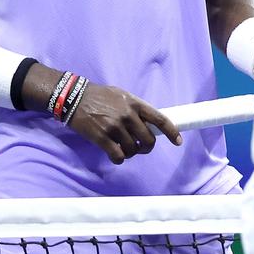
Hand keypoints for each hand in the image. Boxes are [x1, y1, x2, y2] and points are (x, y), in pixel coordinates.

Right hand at [67, 83, 181, 164]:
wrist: (75, 97)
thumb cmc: (100, 95)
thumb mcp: (122, 95)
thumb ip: (135, 108)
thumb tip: (148, 121)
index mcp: (135, 103)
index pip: (160, 119)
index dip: (171, 131)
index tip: (178, 141)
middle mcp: (128, 115)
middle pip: (148, 139)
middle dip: (147, 147)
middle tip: (142, 147)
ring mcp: (115, 127)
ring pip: (133, 149)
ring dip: (132, 153)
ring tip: (125, 148)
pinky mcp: (102, 138)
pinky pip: (118, 156)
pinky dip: (119, 158)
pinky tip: (116, 154)